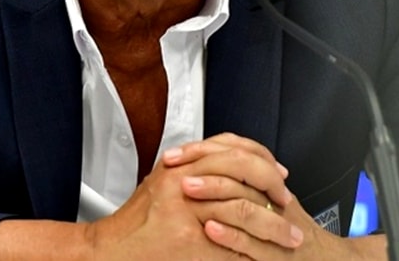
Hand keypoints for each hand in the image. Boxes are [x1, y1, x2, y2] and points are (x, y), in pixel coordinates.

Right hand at [84, 135, 299, 260]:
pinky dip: (252, 250)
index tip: (280, 173)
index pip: (233, 149)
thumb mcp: (162, 185)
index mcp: (181, 165)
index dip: (262, 159)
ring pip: (245, 209)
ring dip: (273, 225)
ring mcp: (187, 211)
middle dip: (273, 186)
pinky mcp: (189, 241)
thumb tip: (232, 170)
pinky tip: (266, 255)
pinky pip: (232, 243)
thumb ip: (193, 172)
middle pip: (243, 170)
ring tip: (289, 236)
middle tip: (287, 202)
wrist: (109, 250)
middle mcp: (184, 180)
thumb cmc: (135, 224)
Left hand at [169, 133, 398, 259]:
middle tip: (177, 164)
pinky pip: (252, 243)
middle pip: (240, 170)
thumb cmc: (297, 235)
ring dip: (214, 194)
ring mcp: (275, 227)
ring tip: (188, 190)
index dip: (205, 152)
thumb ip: (249, 185)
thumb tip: (207, 167)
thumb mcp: (273, 202)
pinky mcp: (275, 255)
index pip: (236, 157)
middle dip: (205, 166)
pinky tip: (209, 230)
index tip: (176, 154)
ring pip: (244, 204)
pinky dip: (230, 235)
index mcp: (269, 186)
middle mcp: (272, 202)